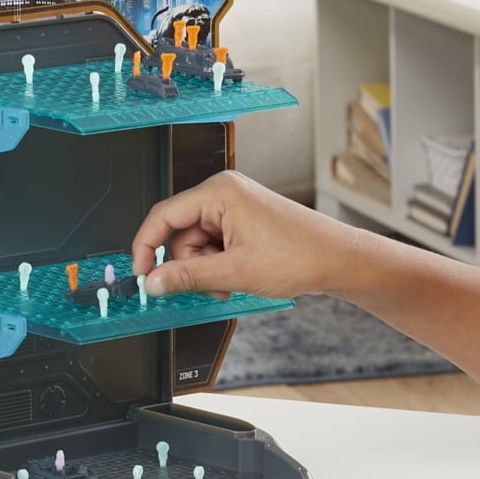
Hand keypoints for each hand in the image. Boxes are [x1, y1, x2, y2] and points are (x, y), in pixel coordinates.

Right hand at [130, 170, 363, 301]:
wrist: (337, 260)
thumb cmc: (299, 255)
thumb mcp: (234, 272)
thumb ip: (187, 277)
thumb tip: (154, 282)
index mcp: (219, 192)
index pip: (163, 216)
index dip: (146, 247)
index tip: (142, 274)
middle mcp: (224, 193)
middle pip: (180, 233)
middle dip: (190, 265)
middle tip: (211, 286)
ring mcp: (235, 205)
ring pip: (197, 243)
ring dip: (207, 269)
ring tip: (233, 282)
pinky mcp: (243, 219)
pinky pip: (214, 244)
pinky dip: (220, 264)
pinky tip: (239, 275)